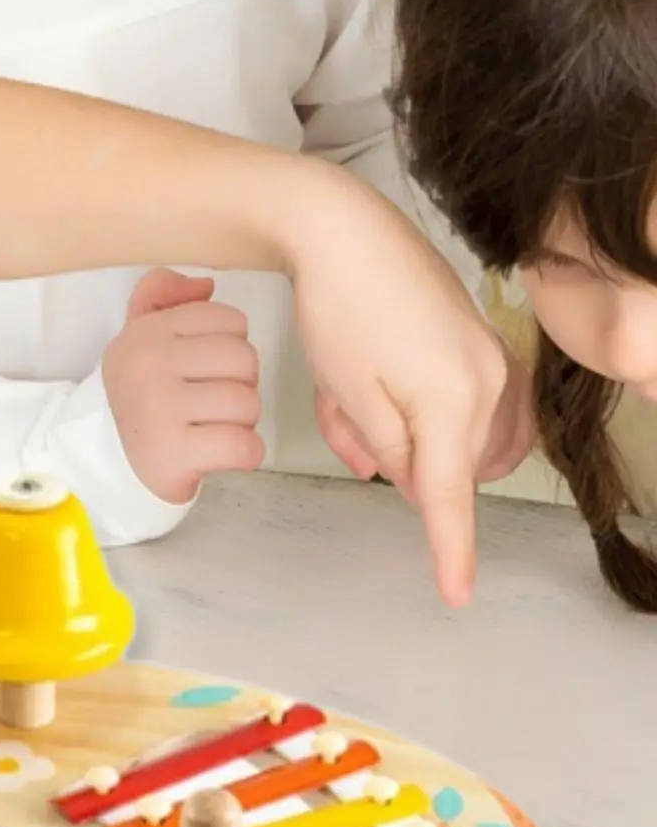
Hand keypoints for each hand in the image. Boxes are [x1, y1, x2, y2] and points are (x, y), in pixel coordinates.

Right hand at [102, 268, 264, 505]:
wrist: (105, 460)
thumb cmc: (139, 395)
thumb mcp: (138, 335)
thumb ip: (161, 294)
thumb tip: (204, 285)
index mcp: (147, 332)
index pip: (231, 321)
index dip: (228, 349)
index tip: (202, 371)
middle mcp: (149, 366)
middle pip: (245, 360)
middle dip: (239, 386)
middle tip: (210, 405)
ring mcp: (159, 411)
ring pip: (248, 404)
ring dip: (241, 423)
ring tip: (211, 428)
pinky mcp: (173, 454)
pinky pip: (243, 446)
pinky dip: (245, 454)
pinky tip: (220, 453)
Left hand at [284, 168, 512, 605]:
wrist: (344, 231)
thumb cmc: (340, 311)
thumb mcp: (351, 397)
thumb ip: (389, 452)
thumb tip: (415, 483)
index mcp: (454, 401)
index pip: (450, 496)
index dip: (451, 549)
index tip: (457, 594)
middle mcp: (487, 381)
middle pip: (441, 465)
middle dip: (388, 457)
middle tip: (345, 417)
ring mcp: (487, 359)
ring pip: (443, 437)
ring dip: (393, 434)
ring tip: (350, 396)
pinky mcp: (476, 343)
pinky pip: (447, 405)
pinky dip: (404, 409)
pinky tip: (369, 384)